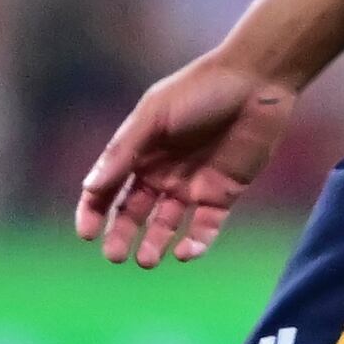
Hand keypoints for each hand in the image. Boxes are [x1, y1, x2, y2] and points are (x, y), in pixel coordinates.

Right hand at [76, 52, 297, 265]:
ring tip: (147, 260)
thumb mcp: (154, 116)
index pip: (108, 188)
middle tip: (115, 256)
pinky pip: (205, 227)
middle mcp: (162, 172)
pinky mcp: (223, 194)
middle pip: (133, 213)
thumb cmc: (200, 90)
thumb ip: (123, 152)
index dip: (93, 212)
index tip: (87, 234)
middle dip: (121, 235)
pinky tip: (184, 252)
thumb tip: (90, 188)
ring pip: (166, 225)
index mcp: (139, 152)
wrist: (256, 83)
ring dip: (154, 245)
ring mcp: (192, 185)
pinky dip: (194, 244)